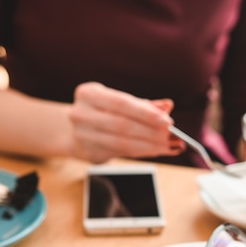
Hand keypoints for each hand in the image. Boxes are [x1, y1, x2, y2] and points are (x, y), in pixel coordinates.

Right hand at [68, 82, 184, 162]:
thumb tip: (167, 106)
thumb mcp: (118, 102)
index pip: (122, 103)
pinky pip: (120, 153)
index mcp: (89, 93)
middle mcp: (81, 113)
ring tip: (168, 146)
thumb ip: (143, 104)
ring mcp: (82, 134)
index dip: (146, 113)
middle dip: (151, 132)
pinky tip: (154, 150)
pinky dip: (141, 152)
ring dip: (149, 146)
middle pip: (123, 125)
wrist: (73, 131)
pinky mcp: (87, 152)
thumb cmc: (102, 112)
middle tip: (172, 137)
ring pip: (122, 142)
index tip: (167, 121)